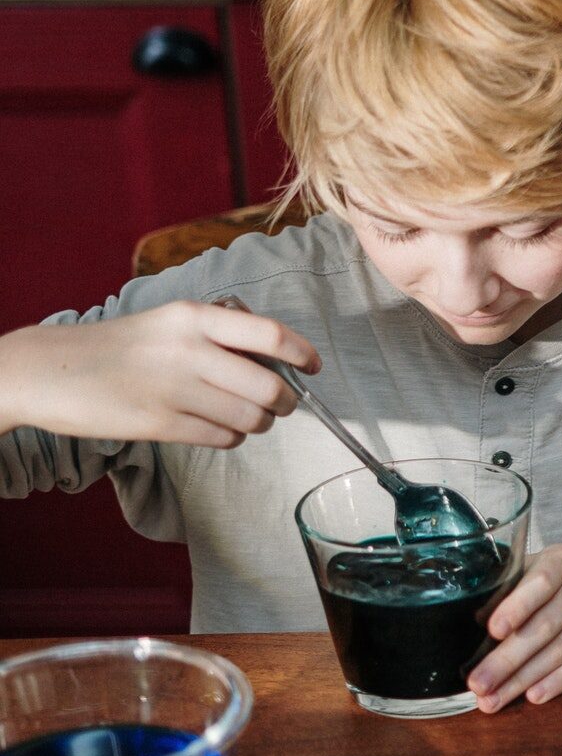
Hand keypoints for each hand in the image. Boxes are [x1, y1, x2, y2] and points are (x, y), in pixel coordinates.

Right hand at [0, 300, 316, 446]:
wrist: (53, 368)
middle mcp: (188, 350)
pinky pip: (222, 438)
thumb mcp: (169, 322)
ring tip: (249, 419)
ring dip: (259, 424)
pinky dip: (231, 438)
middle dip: (286, 403)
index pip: (270, 335)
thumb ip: (218, 335)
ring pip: (251, 418)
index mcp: (194, 317)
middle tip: (283, 406)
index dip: (303, 354)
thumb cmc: (121, 346)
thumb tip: (277, 363)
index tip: (314, 367)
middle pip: (270, 387)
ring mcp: (174, 389)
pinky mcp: (159, 423)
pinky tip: (218, 429)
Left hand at [467, 541, 561, 711]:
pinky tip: (537, 695)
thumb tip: (478, 616)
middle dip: (506, 660)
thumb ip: (526, 581)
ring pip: (561, 650)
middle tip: (477, 685)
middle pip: (543, 627)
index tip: (492, 629)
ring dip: (523, 679)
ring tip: (494, 700)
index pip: (538, 583)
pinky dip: (561, 680)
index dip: (516, 606)